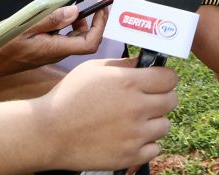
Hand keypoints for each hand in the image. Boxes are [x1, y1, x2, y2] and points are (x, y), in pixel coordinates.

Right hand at [0, 4, 107, 79]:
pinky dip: (66, 25)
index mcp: (56, 48)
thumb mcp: (25, 26)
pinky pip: (63, 38)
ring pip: (75, 38)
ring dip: (78, 22)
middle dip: (93, 21)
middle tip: (91, 3)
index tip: (101, 9)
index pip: (90, 43)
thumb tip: (75, 11)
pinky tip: (55, 15)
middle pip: (86, 39)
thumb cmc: (4, 44)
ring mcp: (53, 53)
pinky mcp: (47, 50)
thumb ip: (51, 19)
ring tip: (70, 7)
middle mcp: (58, 53)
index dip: (100, 26)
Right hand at [36, 58, 177, 171]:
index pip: (169, 78)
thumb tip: (145, 63)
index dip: (165, 78)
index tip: (158, 81)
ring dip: (154, 122)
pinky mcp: (129, 155)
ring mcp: (134, 134)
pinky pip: (155, 148)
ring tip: (136, 121)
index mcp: (128, 82)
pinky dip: (146, 144)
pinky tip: (131, 138)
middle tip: (148, 100)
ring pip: (165, 125)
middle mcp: (136, 107)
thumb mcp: (93, 69)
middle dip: (162, 98)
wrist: (47, 133)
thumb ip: (123, 64)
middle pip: (172, 100)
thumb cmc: (68, 97)